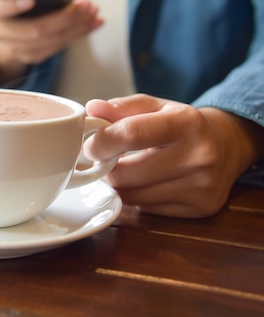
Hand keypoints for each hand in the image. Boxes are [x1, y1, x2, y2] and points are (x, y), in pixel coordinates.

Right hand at [0, 0, 102, 86]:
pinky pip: (58, 47)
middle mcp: (0, 33)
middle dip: (63, 18)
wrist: (6, 28)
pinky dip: (79, 34)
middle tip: (85, 5)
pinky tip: (94, 22)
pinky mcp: (33, 56)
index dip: (13, 4)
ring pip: (50, 42)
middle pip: (33, 30)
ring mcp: (16, 49)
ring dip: (77, 27)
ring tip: (94, 12)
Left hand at [84, 94, 262, 217]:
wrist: (227, 146)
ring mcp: (201, 186)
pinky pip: (147, 209)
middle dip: (106, 168)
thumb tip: (91, 109)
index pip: (132, 133)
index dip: (102, 142)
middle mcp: (199, 156)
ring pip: (132, 196)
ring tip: (125, 169)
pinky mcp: (200, 209)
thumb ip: (120, 107)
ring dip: (119, 185)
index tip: (89, 146)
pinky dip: (137, 198)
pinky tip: (146, 183)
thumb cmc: (181, 124)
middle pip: (126, 173)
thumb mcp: (154, 107)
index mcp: (186, 123)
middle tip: (104, 161)